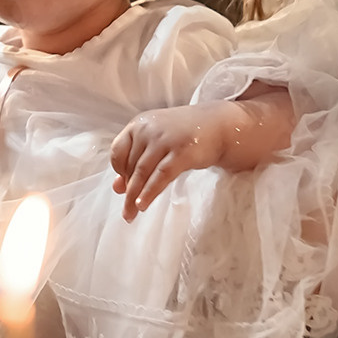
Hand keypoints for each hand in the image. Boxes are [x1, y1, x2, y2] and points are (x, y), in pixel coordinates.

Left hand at [110, 104, 237, 219]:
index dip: (118, 171)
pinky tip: (143, 204)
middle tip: (126, 212)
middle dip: (128, 191)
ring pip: (143, 172)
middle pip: (131, 166)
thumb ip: (136, 159)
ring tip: (131, 214)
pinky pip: (161, 176)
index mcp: (139, 124)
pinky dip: (150, 192)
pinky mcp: (182, 152)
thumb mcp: (156, 142)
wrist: (219, 125)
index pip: (118, 151)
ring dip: (135, 196)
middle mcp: (149, 130)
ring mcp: (165, 140)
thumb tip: (118, 188)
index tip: (123, 187)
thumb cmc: (184, 135)